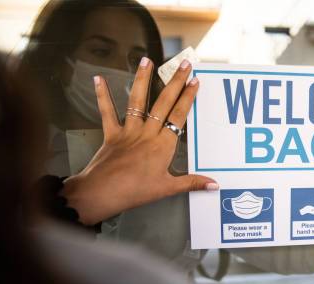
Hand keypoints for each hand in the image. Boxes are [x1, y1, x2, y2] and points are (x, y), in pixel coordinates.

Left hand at [62, 57, 217, 225]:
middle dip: (176, 81)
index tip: (195, 82)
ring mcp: (129, 131)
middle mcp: (147, 133)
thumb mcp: (167, 188)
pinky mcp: (111, 134)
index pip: (179, 115)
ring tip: (147, 61)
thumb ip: (192, 182)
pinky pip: (107, 112)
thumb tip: (214, 184)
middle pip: (164, 102)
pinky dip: (103, 96)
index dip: (188, 97)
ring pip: (137, 100)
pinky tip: (99, 80)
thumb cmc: (135, 191)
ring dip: (142, 79)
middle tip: (184, 65)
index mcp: (163, 145)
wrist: (103, 192)